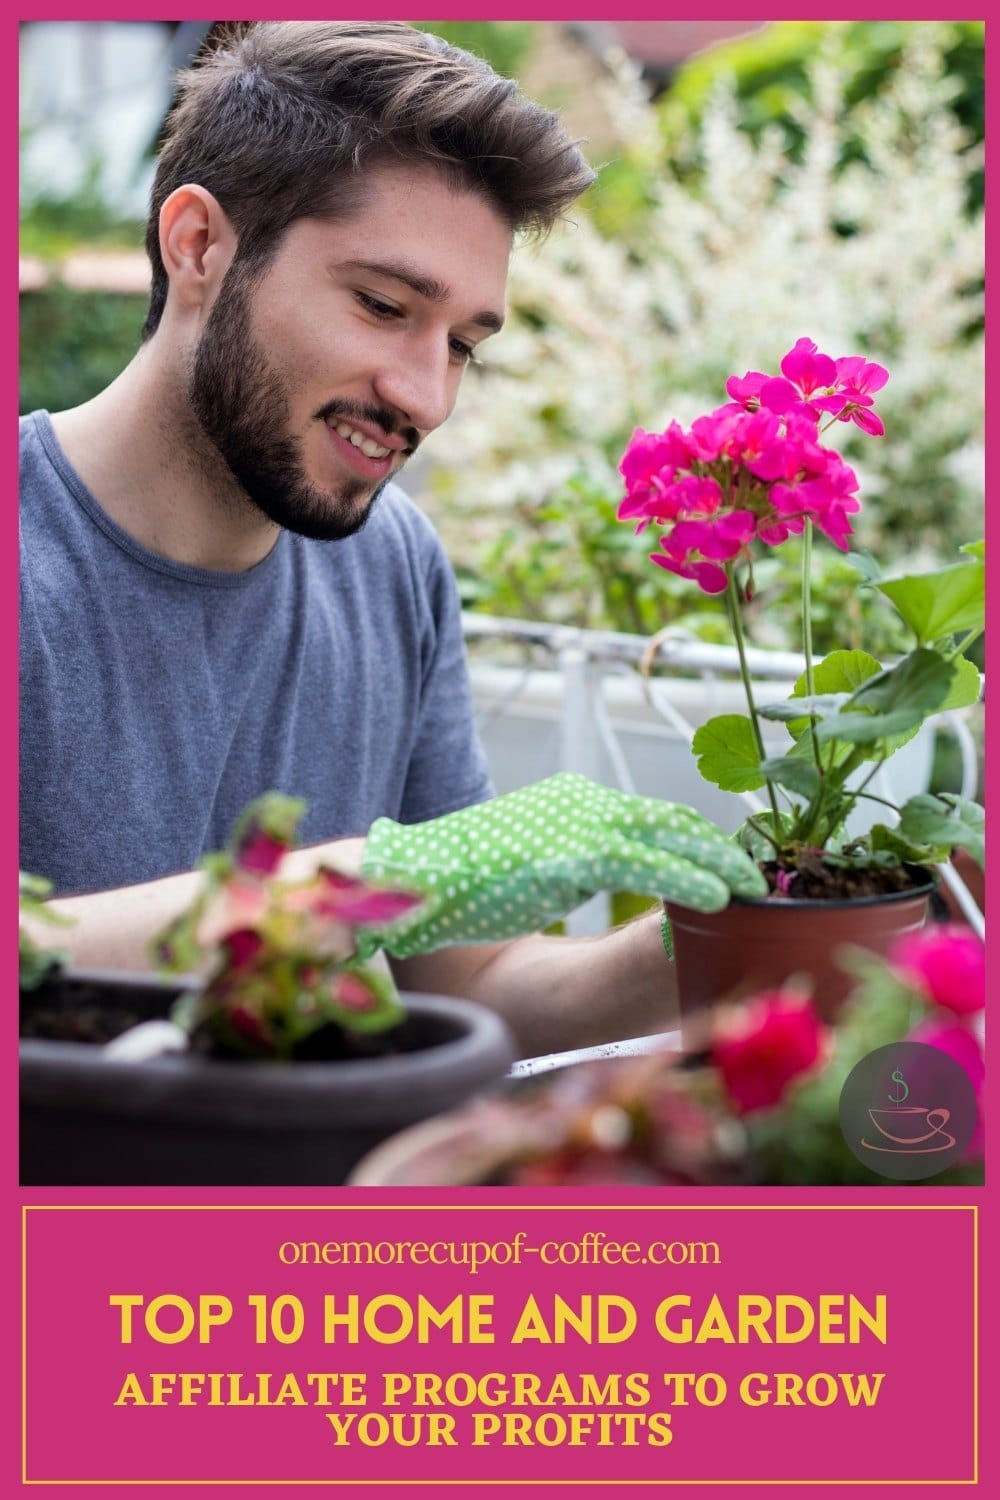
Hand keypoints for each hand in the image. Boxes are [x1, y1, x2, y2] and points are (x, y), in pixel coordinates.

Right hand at [360, 773, 766, 956]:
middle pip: (671, 820)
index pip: (652, 815)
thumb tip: (592, 872)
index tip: (735, 860)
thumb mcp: (527, 860)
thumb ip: (567, 859)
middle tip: (764, 875)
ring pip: (670, 837)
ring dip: (721, 864)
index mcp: (573, 802)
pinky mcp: (570, 856)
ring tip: (758, 890)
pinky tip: (720, 900)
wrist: (406, 877)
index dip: (700, 837)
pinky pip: (646, 866)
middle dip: (722, 847)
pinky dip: (689, 880)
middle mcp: (582, 803)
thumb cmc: (458, 878)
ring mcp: (577, 825)